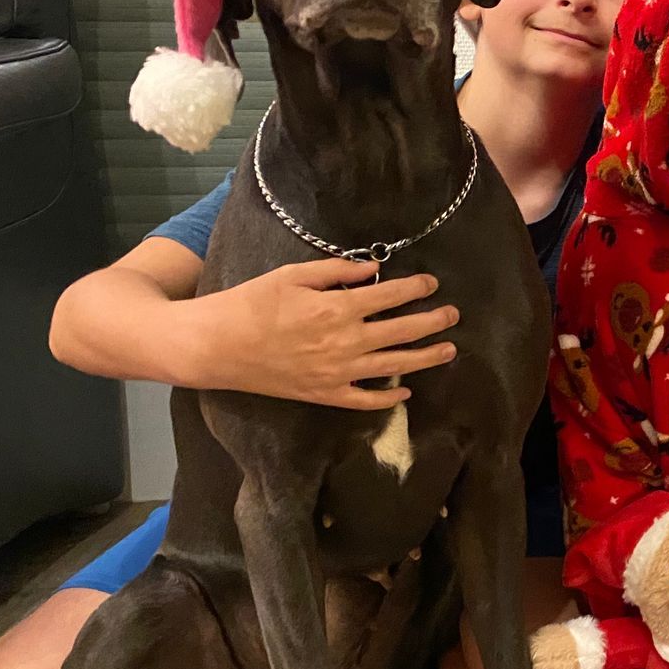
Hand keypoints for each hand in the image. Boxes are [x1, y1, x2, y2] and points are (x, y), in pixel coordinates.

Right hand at [189, 258, 458, 408]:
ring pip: (394, 366)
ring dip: (425, 358)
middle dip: (433, 321)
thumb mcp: (291, 275)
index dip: (416, 288)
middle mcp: (345, 341)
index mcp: (338, 308)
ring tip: (449, 351)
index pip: (390, 295)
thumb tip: (374, 269)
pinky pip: (364, 400)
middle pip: (402, 331)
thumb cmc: (249, 303)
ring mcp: (337, 372)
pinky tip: (406, 392)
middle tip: (453, 315)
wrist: (215, 345)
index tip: (432, 284)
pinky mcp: (324, 394)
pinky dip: (388, 398)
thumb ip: (336, 272)